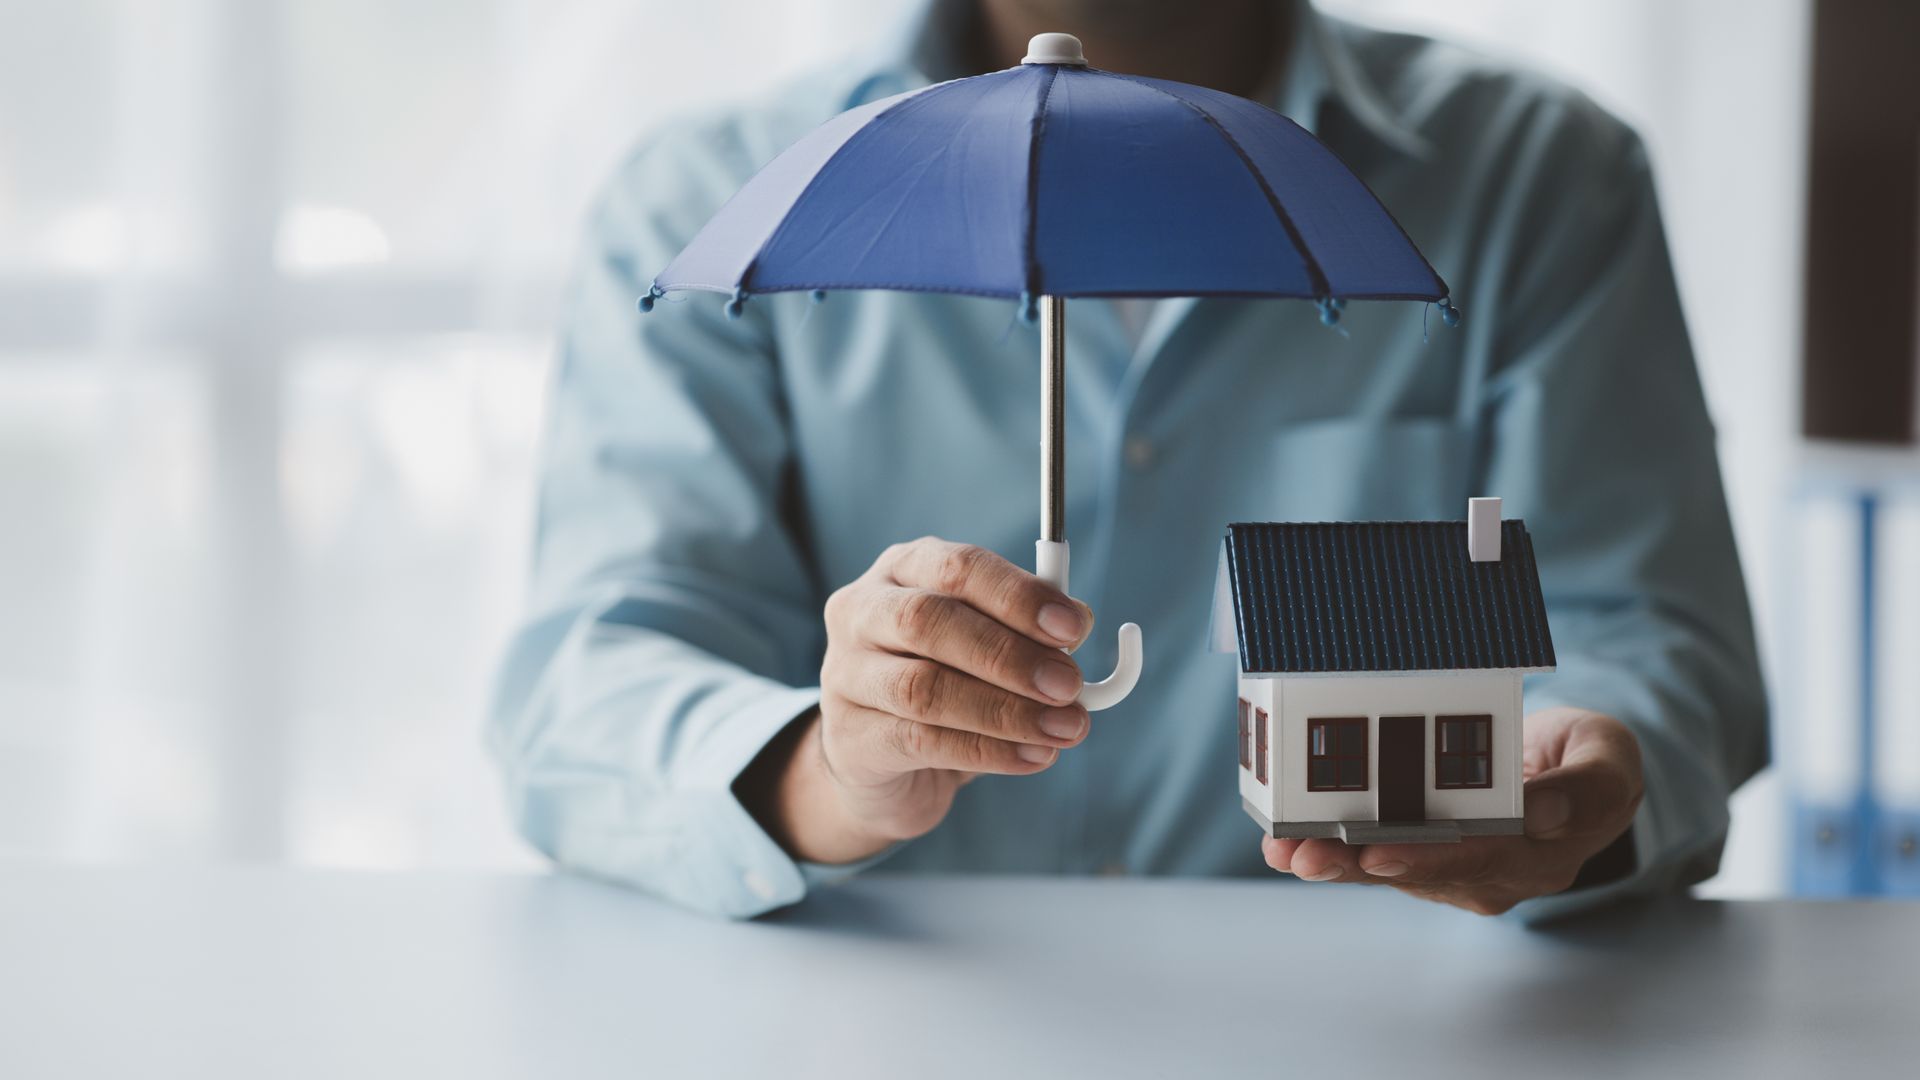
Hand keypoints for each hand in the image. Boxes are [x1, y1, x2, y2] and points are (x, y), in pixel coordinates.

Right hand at [764, 537, 1094, 864]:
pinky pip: (921, 742)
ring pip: (923, 688)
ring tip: (1063, 729)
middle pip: (928, 620)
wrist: (887, 767)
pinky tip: (1034, 756)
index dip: (1018, 595)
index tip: (1073, 626)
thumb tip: (1077, 625)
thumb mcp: (988, 648)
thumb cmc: (949, 685)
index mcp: (903, 569)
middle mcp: (863, 611)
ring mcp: (845, 675)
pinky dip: (988, 751)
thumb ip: (1030, 632)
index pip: (958, 567)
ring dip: (1005, 711)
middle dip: (1009, 654)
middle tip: (1068, 684)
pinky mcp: (851, 738)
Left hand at [1262, 707, 1644, 914]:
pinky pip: (1374, 852)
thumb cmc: (1591, 761)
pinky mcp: (1424, 850)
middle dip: (1356, 864)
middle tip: (1305, 855)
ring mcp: (1454, 866)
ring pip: (1387, 867)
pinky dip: (1330, 845)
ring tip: (1282, 849)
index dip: (1427, 856)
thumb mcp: (1608, 762)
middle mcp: (1490, 872)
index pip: (1479, 858)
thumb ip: (1585, 789)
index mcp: (1539, 855)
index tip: (1380, 851)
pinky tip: (1285, 840)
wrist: (1578, 773)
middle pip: (1417, 870)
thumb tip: (1541, 813)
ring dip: (1331, 860)